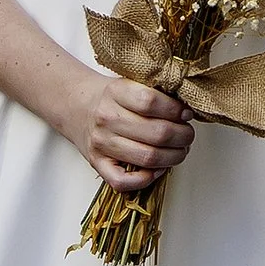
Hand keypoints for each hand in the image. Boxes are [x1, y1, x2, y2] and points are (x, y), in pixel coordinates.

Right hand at [68, 68, 193, 187]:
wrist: (77, 107)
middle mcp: (107, 118)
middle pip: (158, 133)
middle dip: (183, 136)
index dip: (176, 110)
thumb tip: (187, 111)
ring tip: (180, 150)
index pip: (152, 102)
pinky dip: (146, 179)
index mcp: (116, 92)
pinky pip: (123, 182)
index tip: (186, 114)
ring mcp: (101, 143)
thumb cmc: (111, 98)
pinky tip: (157, 169)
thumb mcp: (130, 84)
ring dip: (173, 157)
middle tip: (187, 135)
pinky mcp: (97, 163)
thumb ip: (156, 93)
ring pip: (148, 158)